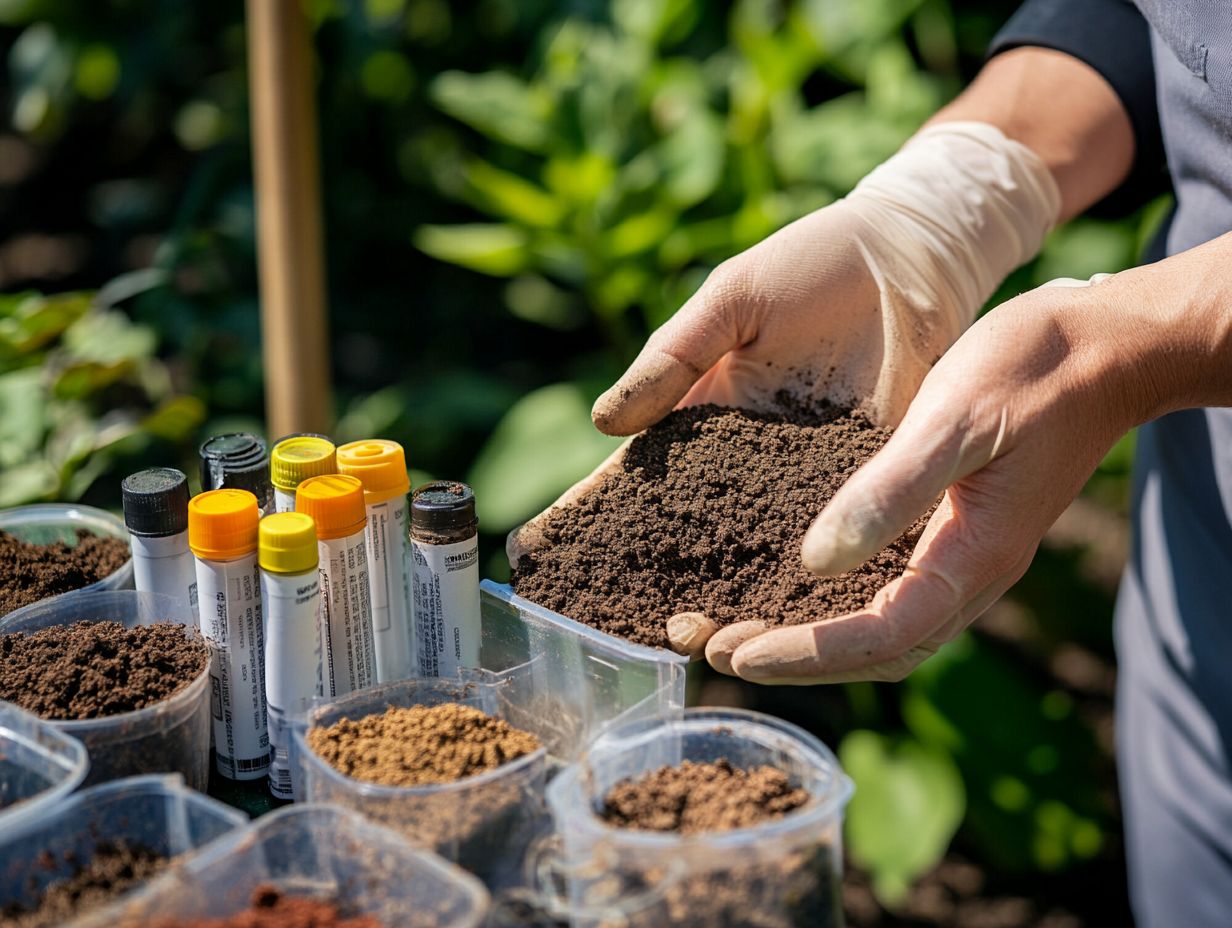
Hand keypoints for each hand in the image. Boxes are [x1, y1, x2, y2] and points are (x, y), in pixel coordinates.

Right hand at [509, 123, 1059, 597]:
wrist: (910, 257)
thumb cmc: (809, 264)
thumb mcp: (729, 302)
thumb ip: (672, 359)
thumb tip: (602, 424)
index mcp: (705, 414)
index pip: (637, 472)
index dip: (591, 511)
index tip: (538, 551)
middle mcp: (748, 459)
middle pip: (688, 526)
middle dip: (643, 572)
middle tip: (596, 619)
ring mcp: (806, 477)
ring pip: (756, 549)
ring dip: (721, 592)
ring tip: (682, 640)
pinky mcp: (867, 482)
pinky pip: (836, 537)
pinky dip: (810, 578)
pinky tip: (784, 625)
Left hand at [717, 274, 1149, 682]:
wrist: (1104, 347)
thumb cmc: (1033, 370)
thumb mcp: (953, 421)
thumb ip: (890, 493)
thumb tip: (815, 561)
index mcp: (972, 557)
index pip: (878, 637)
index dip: (803, 653)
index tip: (734, 652)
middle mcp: (968, 573)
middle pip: (875, 651)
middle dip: (794, 658)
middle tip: (714, 648)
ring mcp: (963, 556)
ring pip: (880, 626)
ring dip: (809, 637)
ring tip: (734, 628)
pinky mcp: (952, 531)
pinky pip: (889, 588)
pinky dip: (833, 600)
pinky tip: (787, 580)